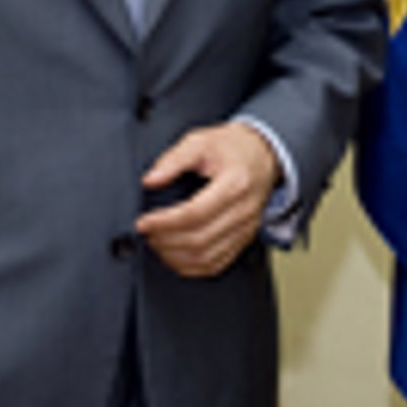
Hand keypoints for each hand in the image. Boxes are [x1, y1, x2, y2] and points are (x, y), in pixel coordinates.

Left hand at [135, 122, 280, 277]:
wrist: (264, 154)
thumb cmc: (234, 148)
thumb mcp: (201, 141)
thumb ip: (174, 160)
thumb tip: (151, 180)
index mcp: (235, 183)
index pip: (195, 214)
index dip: (164, 222)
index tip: (143, 222)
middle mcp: (243, 211)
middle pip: (199, 240)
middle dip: (165, 240)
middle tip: (147, 231)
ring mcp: (246, 229)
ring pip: (206, 258)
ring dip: (175, 256)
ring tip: (157, 242)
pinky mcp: (244, 239)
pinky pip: (216, 264)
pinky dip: (191, 266)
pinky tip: (175, 255)